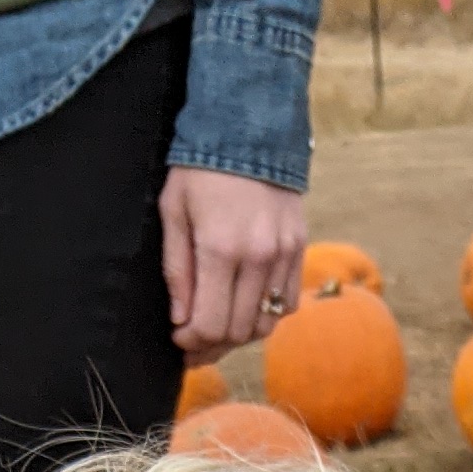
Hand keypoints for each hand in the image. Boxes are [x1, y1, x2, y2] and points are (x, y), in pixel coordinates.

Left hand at [160, 167, 308, 361]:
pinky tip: (246, 305)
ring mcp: (283, 255)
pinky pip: (287, 305)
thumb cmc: (200, 167)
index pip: (210, 324)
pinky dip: (266, 315)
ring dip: (240, 333)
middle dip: (213, 344)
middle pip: (239, 332)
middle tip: (195, 341)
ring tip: (220, 324)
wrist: (249, 127)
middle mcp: (257, 258)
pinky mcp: (298, 249)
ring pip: (265, 325)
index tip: (179, 339)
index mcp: (220, 249)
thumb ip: (177, 268)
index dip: (192, 342)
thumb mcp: (174, 210)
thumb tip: (181, 319)